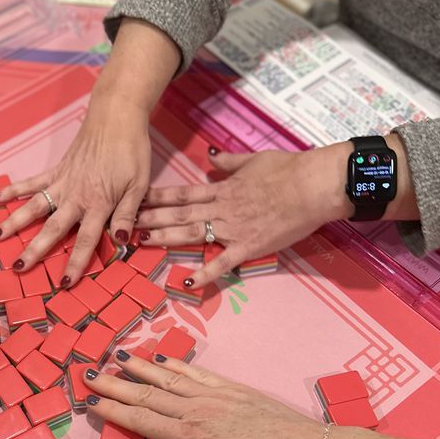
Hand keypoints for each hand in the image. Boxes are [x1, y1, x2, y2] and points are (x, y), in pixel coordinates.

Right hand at [0, 95, 151, 285]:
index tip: (64, 283)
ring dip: (15, 222)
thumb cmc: (132, 152)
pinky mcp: (56, 169)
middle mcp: (76, 196)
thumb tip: (120, 241)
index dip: (75, 263)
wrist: (117, 117)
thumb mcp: (139, 185)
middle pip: (52, 229)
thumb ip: (127, 214)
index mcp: (99, 203)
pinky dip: (14, 189)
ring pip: (35, 206)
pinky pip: (31, 182)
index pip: (86, 240)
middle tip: (18, 268)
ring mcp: (62, 182)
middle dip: (35, 250)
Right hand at [85, 352, 324, 438]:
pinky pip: (198, 373)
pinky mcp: (235, 391)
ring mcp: (216, 397)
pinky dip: (177, 365)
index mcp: (191, 438)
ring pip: (169, 379)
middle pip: (148, 394)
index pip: (142, 420)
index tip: (89, 401)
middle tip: (89, 373)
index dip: (113, 410)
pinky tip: (162, 360)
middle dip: (117, 383)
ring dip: (141, 368)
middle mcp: (198, 411)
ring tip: (117, 357)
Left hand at [136, 144, 351, 286]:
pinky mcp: (249, 246)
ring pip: (192, 233)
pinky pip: (223, 262)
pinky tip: (186, 281)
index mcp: (222, 189)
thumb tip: (210, 157)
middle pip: (179, 213)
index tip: (134, 199)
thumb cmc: (289, 169)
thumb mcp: (254, 159)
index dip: (156, 197)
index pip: (182, 193)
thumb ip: (229, 162)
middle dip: (149, 218)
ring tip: (140, 243)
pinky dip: (205, 273)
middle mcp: (221, 208)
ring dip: (165, 238)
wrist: (315, 184)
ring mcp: (233, 228)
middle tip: (124, 223)